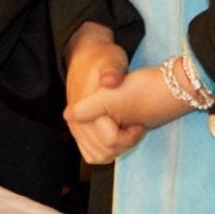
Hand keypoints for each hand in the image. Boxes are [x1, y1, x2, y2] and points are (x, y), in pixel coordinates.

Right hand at [64, 65, 189, 162]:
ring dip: (117, 149)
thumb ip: (112, 70)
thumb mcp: (112, 59)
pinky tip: (117, 135)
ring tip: (127, 130)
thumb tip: (109, 82)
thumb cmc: (102, 59)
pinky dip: (106, 151)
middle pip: (106, 151)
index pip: (110, 140)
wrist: (84, 57)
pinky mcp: (78, 131)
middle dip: (126, 143)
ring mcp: (75, 128)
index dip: (130, 136)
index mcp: (84, 107)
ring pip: (99, 156)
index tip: (139, 122)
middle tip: (135, 126)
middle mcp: (76, 122)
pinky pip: (91, 154)